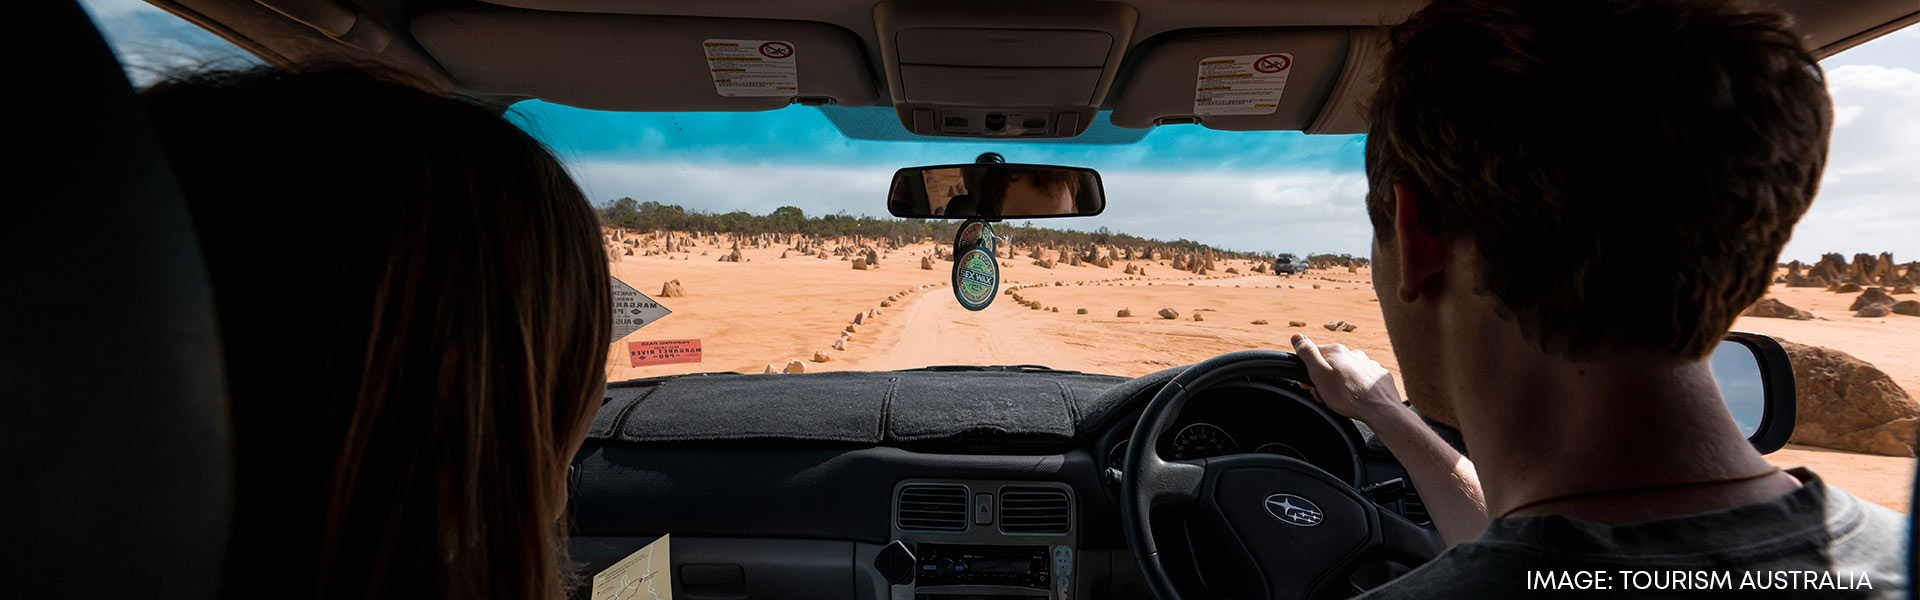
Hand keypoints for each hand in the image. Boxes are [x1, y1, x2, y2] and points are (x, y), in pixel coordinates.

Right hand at [1290, 333, 1404, 423]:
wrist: (1380, 410)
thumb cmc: (1347, 395)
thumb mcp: (1319, 374)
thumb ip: (1307, 354)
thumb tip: (1296, 336)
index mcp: (1337, 351)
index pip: (1314, 354)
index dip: (1308, 372)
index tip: (1309, 386)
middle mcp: (1354, 353)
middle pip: (1331, 364)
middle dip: (1324, 381)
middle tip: (1324, 397)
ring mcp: (1368, 364)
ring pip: (1347, 372)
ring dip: (1340, 385)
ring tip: (1341, 401)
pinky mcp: (1378, 375)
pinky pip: (1362, 379)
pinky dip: (1357, 387)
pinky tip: (1357, 398)